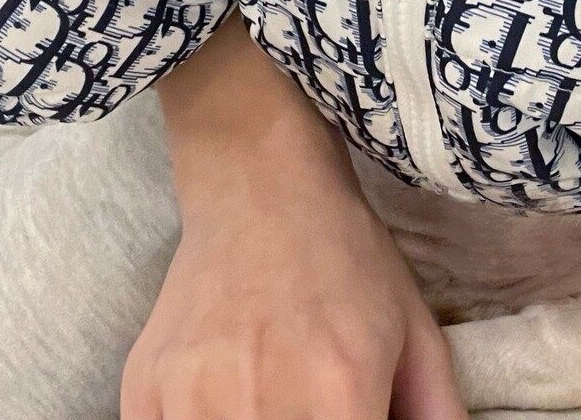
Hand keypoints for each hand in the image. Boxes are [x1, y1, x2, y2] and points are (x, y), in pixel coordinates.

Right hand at [122, 173, 464, 419]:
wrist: (261, 183)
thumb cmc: (346, 255)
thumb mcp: (416, 330)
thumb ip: (435, 415)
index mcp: (339, 393)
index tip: (351, 416)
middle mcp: (261, 403)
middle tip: (316, 402)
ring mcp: (192, 397)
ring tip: (270, 392)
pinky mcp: (144, 388)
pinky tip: (224, 392)